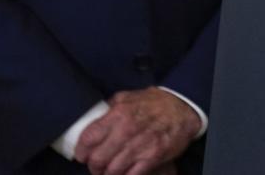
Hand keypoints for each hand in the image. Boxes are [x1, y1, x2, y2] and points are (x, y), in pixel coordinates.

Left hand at [74, 87, 201, 174]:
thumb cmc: (154, 102)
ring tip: (110, 171)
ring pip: (112, 171)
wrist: (183, 107)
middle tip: (96, 166)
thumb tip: (93, 119)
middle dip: (94, 166)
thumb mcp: (127, 97)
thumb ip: (109, 108)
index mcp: (117, 114)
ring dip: (108, 173)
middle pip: (97, 159)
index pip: (87, 139)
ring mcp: (140, 145)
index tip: (83, 155)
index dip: (81, 151)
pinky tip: (124, 172)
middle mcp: (126, 130)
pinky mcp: (152, 157)